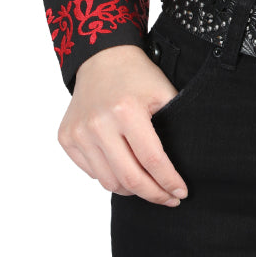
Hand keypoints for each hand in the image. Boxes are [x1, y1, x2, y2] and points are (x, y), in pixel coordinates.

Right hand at [58, 44, 188, 206]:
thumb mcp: (163, 91)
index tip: (181, 192)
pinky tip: (123, 167)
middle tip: (169, 199)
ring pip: (108, 182)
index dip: (169, 181)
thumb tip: (189, 159)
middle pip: (129, 178)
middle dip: (153, 194)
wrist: (102, 57)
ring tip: (146, 183)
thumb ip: (176, 122)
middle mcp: (99, 124)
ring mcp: (79, 133)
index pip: (152, 160)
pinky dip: (110, 176)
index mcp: (126, 111)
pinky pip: (91, 172)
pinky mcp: (66, 138)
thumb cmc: (137, 74)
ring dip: (131, 189)